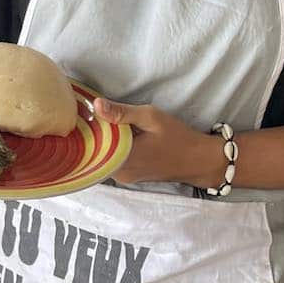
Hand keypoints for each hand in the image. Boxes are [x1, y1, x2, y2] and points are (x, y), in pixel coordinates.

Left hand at [93, 98, 221, 187]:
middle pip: (94, 151)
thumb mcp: (151, 117)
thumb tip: (96, 104)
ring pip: (102, 157)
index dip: (87, 126)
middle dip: (93, 133)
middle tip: (93, 114)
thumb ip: (121, 112)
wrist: (199, 161)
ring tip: (105, 122)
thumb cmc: (178, 138)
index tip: (84, 111)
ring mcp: (123, 178)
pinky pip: (111, 161)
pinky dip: (110, 148)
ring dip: (102, 140)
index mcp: (122, 159)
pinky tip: (115, 135)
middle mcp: (119, 173)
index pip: (91, 143)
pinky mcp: (128, 177)